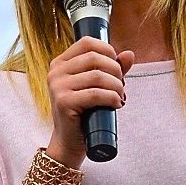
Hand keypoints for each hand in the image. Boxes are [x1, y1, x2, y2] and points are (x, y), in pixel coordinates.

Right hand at [44, 36, 133, 166]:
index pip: (87, 43)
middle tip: (121, 86)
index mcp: (60, 63)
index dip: (107, 50)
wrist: (69, 142)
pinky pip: (95, 93)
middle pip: (95, 58)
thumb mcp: (97, 86)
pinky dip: (112, 97)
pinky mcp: (63, 102)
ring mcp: (57, 87)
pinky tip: (116, 104)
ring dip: (116, 86)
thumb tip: (129, 54)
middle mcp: (56, 72)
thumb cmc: (84, 112)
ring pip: (98, 76)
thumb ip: (112, 69)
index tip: (117, 67)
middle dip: (115, 71)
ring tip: (119, 97)